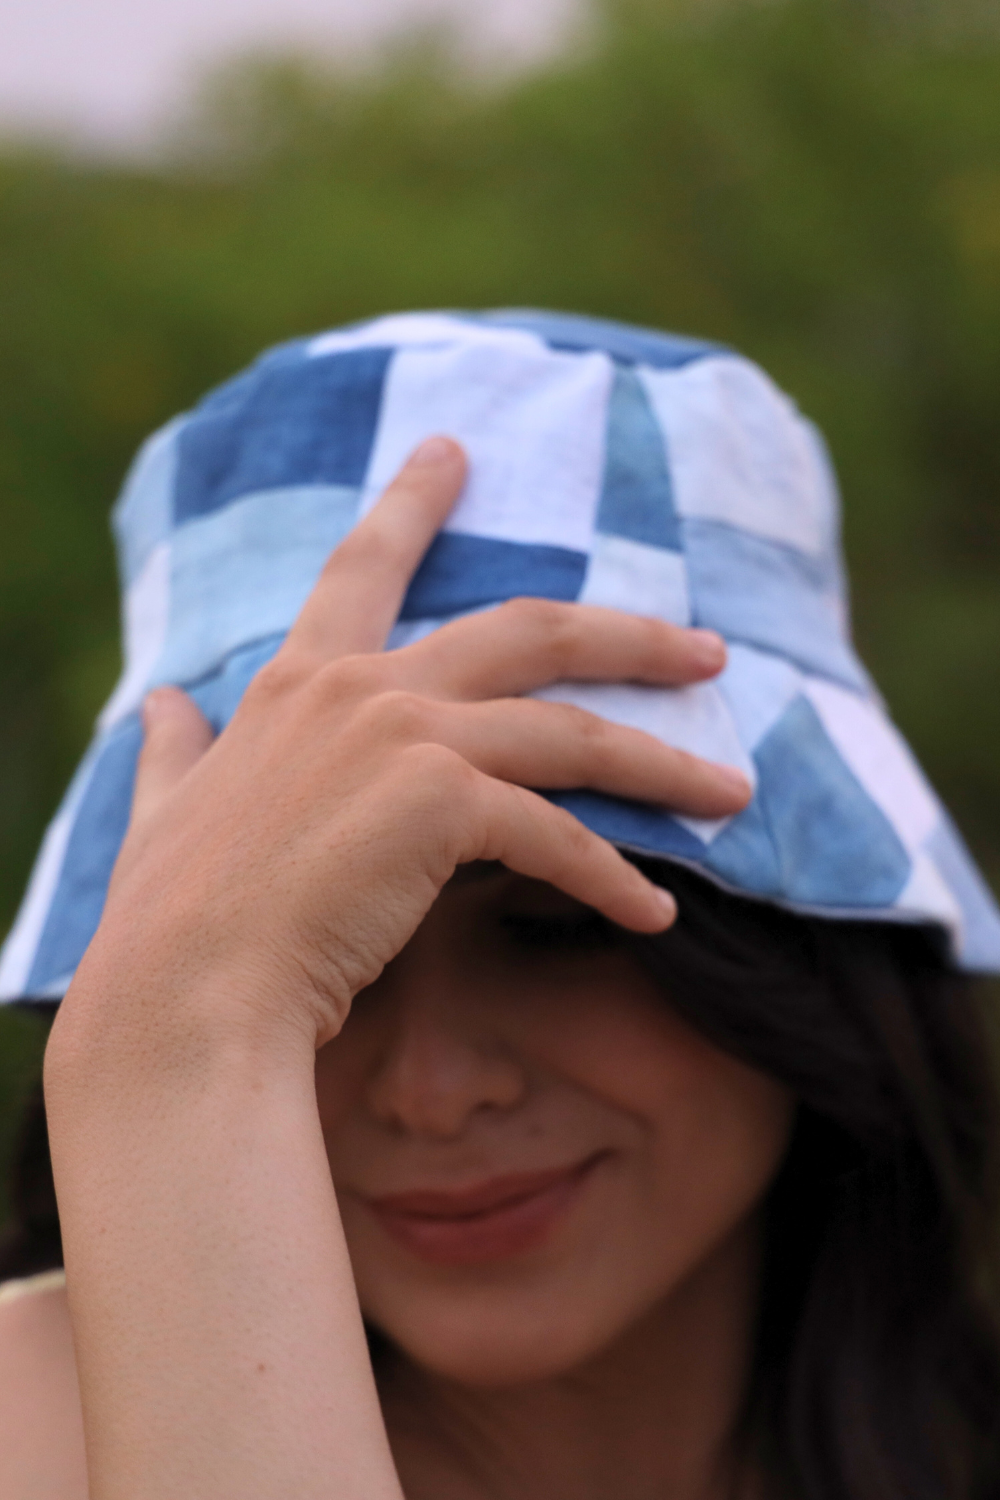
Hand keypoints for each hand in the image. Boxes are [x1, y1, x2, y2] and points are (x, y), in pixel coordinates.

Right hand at [78, 436, 749, 1052]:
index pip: (365, 566)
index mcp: (299, 684)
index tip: (455, 451)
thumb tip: (157, 704)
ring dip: (663, 764)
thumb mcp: (162, 812)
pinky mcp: (441, 803)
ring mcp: (405, 736)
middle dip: (632, 635)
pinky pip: (560, 839)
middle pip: (531, 629)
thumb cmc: (170, 918)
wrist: (182, 994)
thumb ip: (172, 752)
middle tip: (707, 650)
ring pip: (574, 732)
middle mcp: (361, 688)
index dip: (413, 503)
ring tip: (730, 792)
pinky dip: (616, 879)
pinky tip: (657, 913)